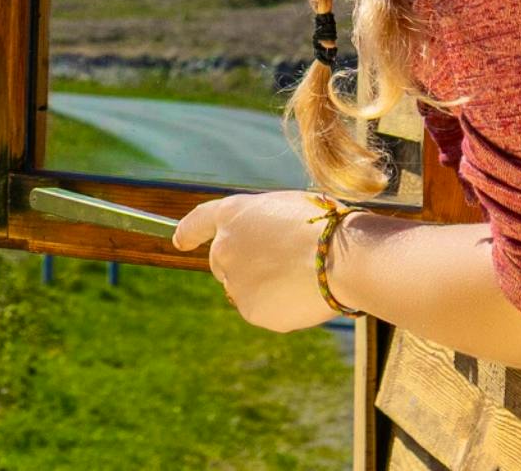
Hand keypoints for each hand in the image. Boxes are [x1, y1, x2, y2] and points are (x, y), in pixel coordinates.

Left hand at [170, 190, 346, 331]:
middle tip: (280, 265)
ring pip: (246, 289)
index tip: (179, 240)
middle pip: (222, 263)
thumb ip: (264, 228)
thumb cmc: (326, 227)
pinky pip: (264, 310)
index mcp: (234, 215)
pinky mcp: (250, 309)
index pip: (199, 222)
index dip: (188, 231)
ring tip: (303, 276)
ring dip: (267, 287)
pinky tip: (303, 295)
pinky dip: (281, 307)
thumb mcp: (289, 211)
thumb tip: (264, 251)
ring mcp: (234, 281)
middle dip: (243, 266)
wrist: (341, 258)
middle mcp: (224, 248)